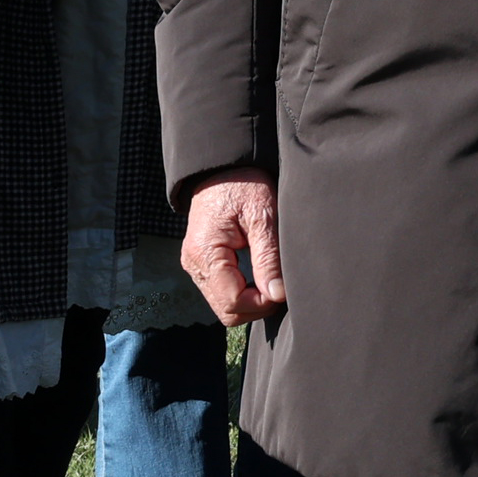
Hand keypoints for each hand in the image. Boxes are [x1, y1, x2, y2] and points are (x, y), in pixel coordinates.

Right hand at [181, 168, 285, 323]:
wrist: (223, 167)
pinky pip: (220, 291)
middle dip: (255, 306)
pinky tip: (259, 276)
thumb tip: (276, 294)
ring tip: (271, 279)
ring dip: (249, 300)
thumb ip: (268, 257)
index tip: (283, 289)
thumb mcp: (263, 215)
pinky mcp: (201, 263)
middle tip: (280, 286)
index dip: (261, 303)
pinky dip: (241, 291)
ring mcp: (195, 265)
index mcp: (205, 252)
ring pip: (223, 304)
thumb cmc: (244, 183)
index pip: (232, 301)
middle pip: (225, 310)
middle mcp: (194, 264)